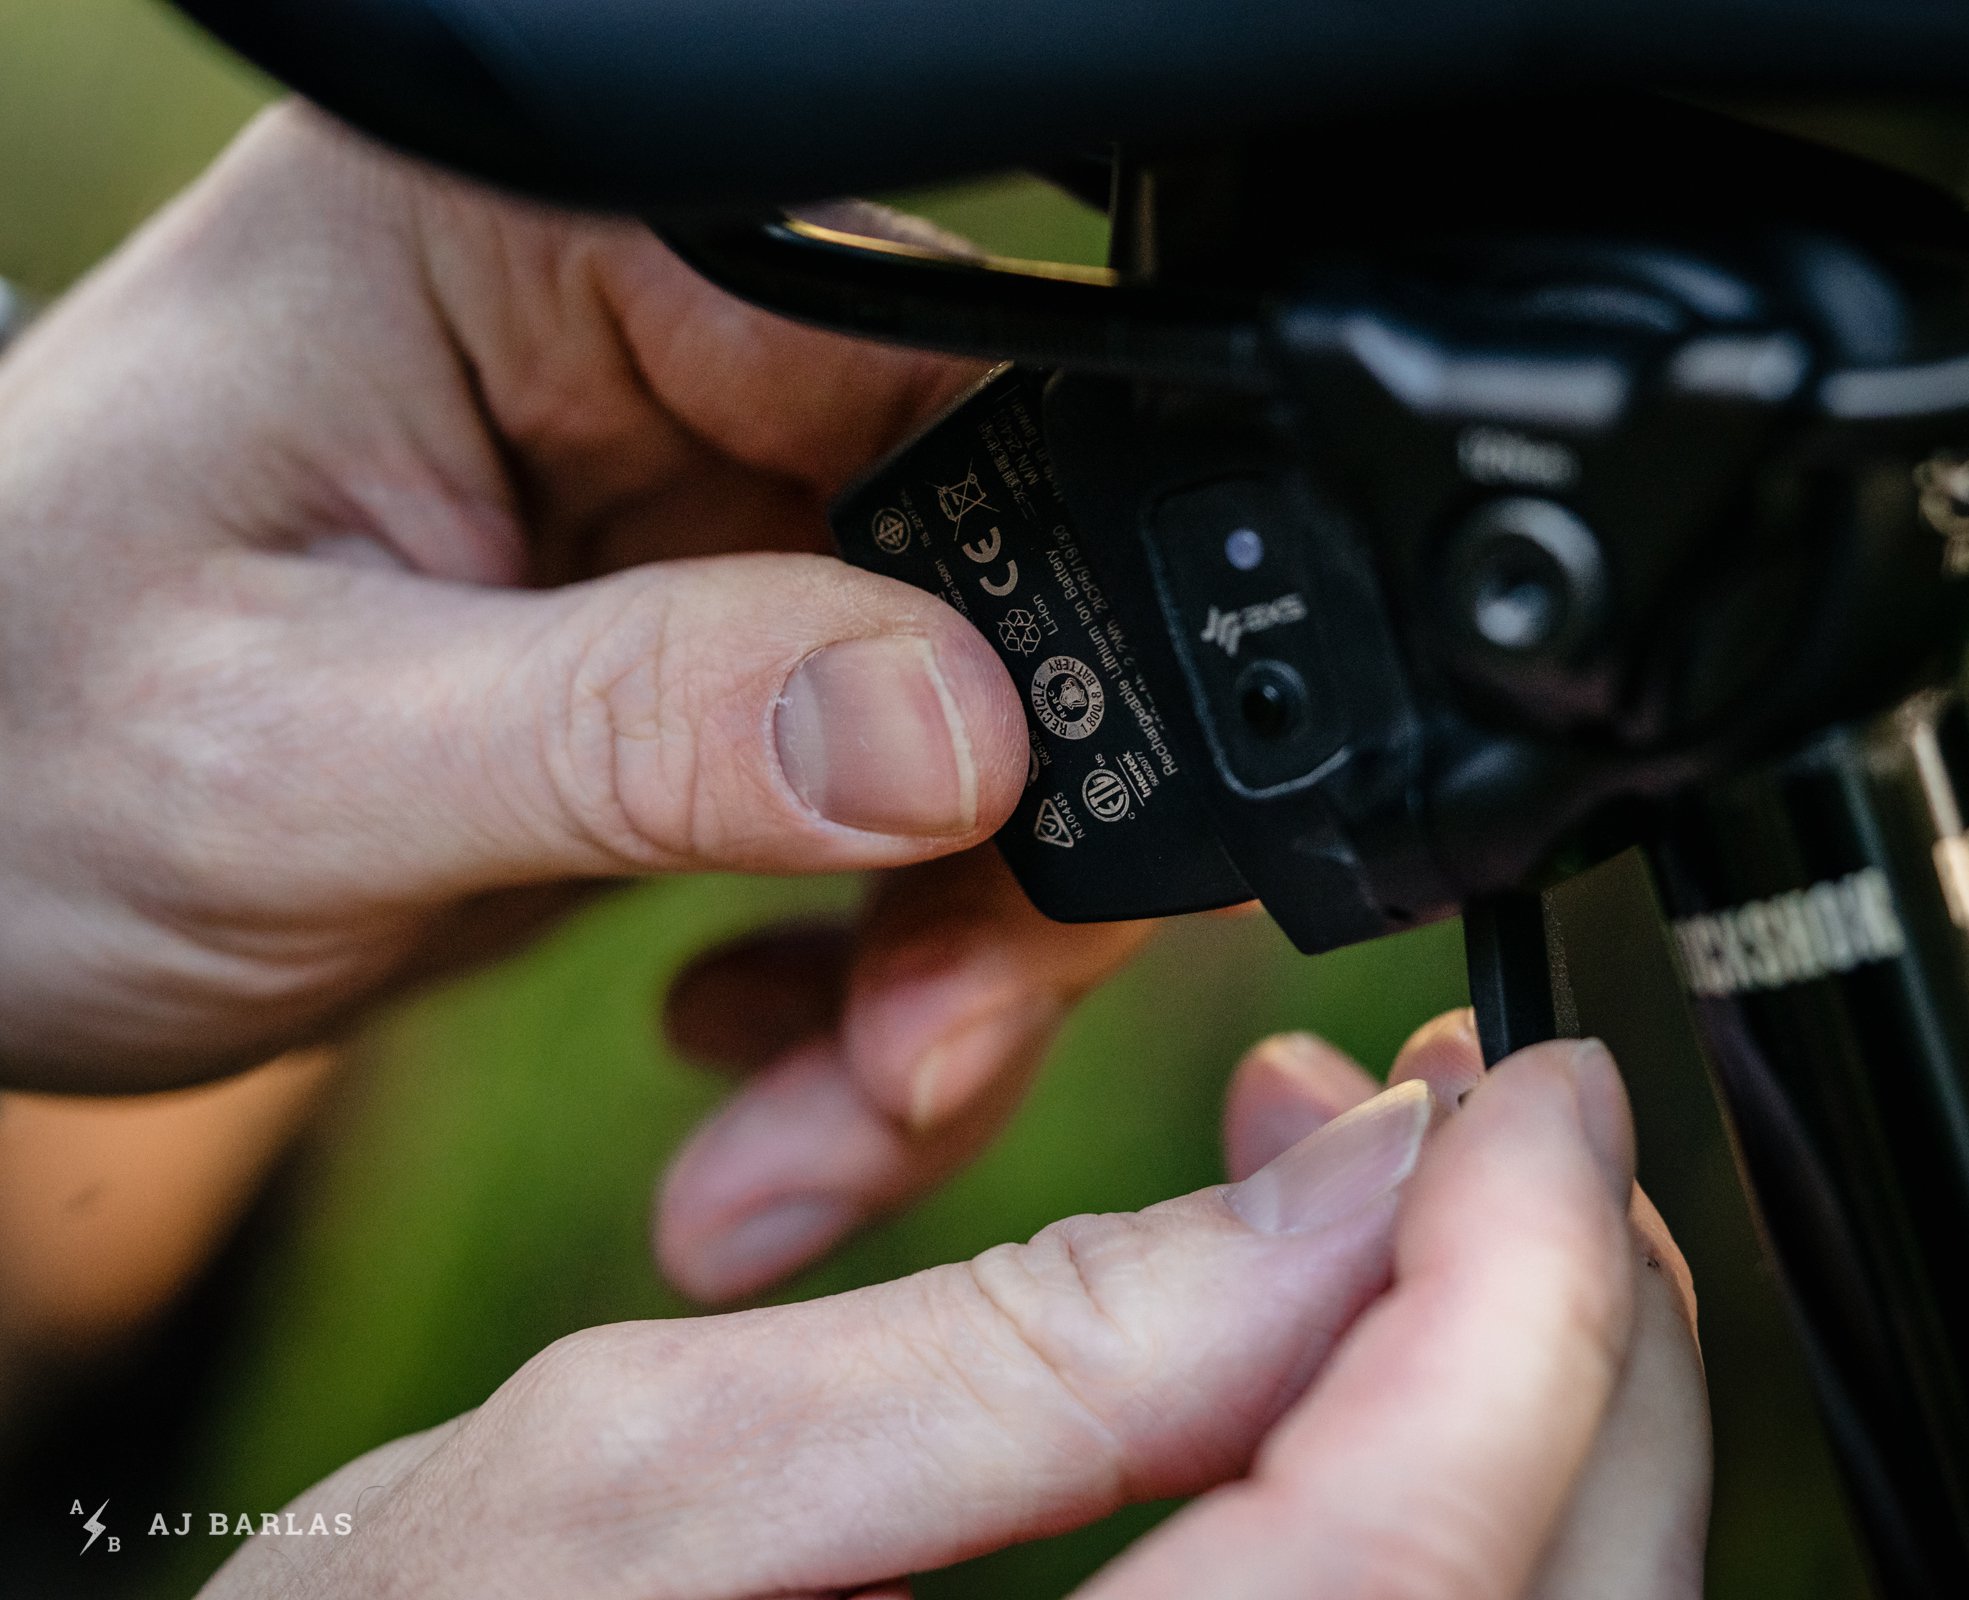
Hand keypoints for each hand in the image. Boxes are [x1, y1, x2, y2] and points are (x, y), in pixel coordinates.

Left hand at [0, 106, 1147, 1289]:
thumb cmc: (9, 749)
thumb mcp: (300, 759)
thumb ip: (638, 729)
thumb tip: (969, 734)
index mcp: (557, 256)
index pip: (937, 381)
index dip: (1037, 625)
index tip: (1003, 859)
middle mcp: (663, 346)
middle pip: (1011, 568)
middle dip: (1001, 852)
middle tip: (916, 1059)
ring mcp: (702, 500)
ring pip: (991, 716)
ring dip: (948, 954)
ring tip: (818, 1128)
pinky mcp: (720, 645)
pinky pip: (910, 797)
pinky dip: (877, 963)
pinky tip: (757, 1047)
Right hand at [199, 1017, 1709, 1599]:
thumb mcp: (627, 1487)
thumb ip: (1020, 1349)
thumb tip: (1345, 1185)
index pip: (1425, 1547)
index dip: (1534, 1282)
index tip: (1530, 1080)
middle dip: (1567, 1329)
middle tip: (1483, 1120)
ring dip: (1507, 1389)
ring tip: (1370, 1193)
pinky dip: (1431, 1476)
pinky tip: (1317, 1349)